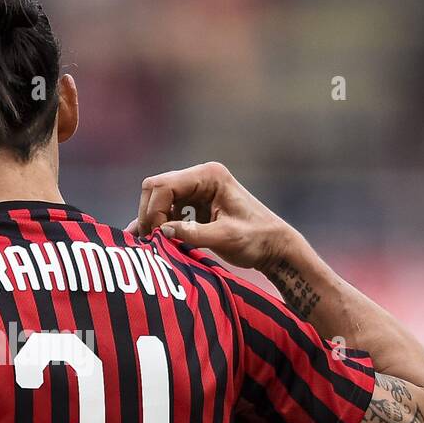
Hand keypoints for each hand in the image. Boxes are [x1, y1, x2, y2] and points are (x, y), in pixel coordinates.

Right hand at [129, 161, 300, 272]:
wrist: (274, 246)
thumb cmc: (257, 239)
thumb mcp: (226, 238)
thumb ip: (193, 234)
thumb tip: (161, 232)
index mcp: (210, 176)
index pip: (164, 186)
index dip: (153, 212)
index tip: (157, 237)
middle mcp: (201, 177)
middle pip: (156, 188)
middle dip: (149, 214)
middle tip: (151, 241)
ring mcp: (197, 189)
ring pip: (158, 199)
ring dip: (152, 220)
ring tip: (153, 244)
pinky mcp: (195, 204)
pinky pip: (167, 209)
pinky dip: (159, 224)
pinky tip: (154, 240)